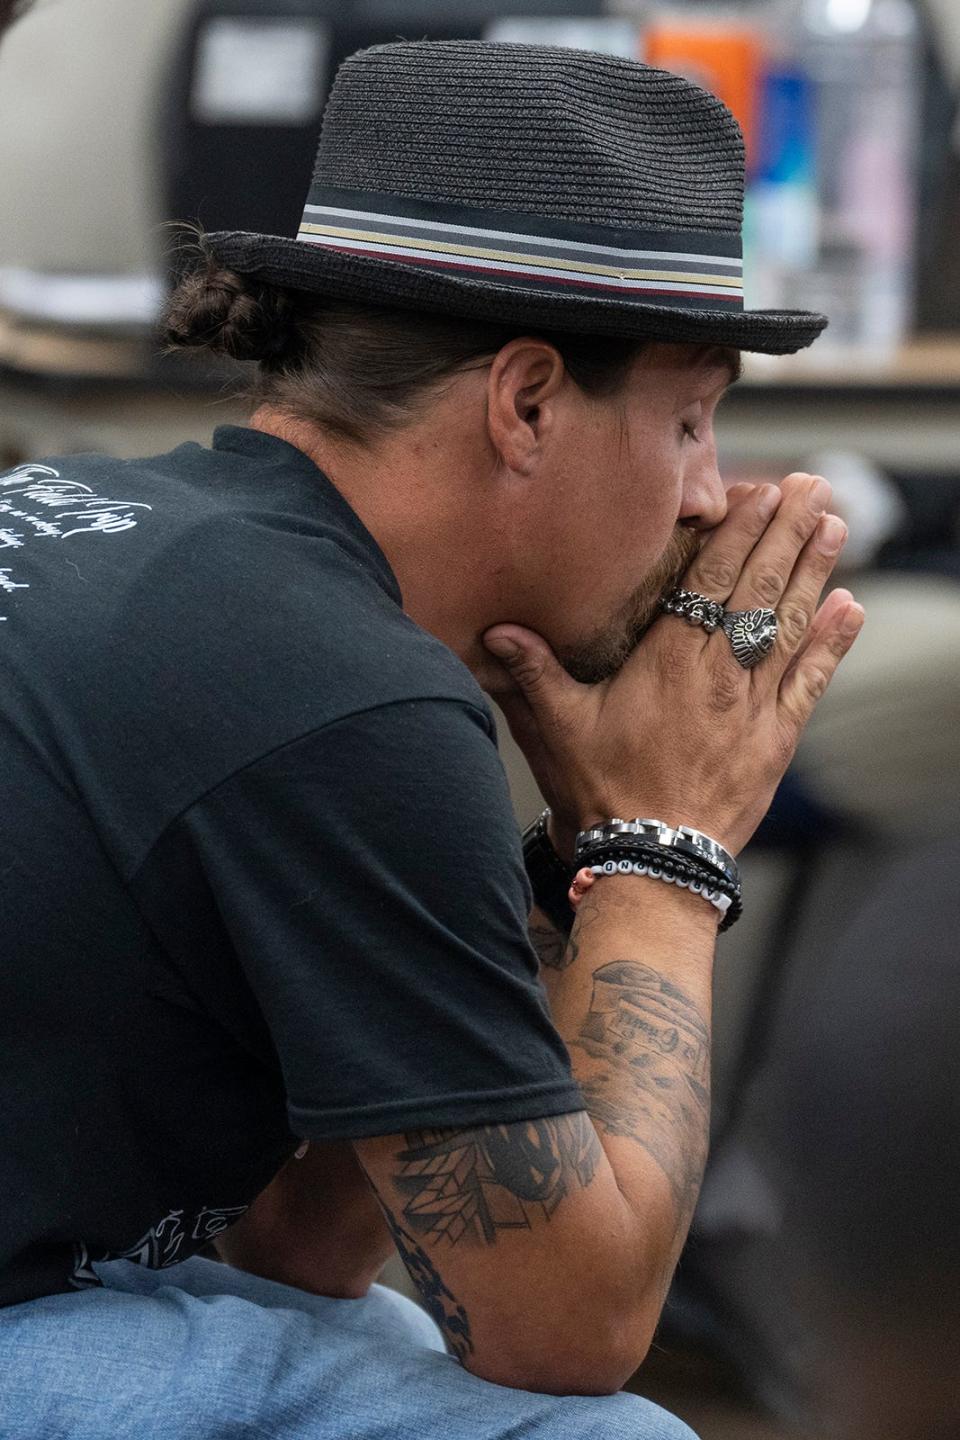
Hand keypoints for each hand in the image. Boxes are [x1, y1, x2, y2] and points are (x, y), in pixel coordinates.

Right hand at [483, 474, 863, 856]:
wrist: (655, 857)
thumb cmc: (606, 791)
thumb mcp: (562, 727)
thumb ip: (537, 673)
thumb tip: (498, 631)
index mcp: (668, 661)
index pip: (711, 580)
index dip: (739, 533)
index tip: (761, 493)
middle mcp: (718, 673)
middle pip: (759, 588)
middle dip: (786, 533)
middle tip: (811, 486)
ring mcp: (753, 705)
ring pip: (789, 624)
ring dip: (815, 572)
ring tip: (834, 525)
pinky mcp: (776, 738)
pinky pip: (810, 681)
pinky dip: (831, 644)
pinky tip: (850, 608)